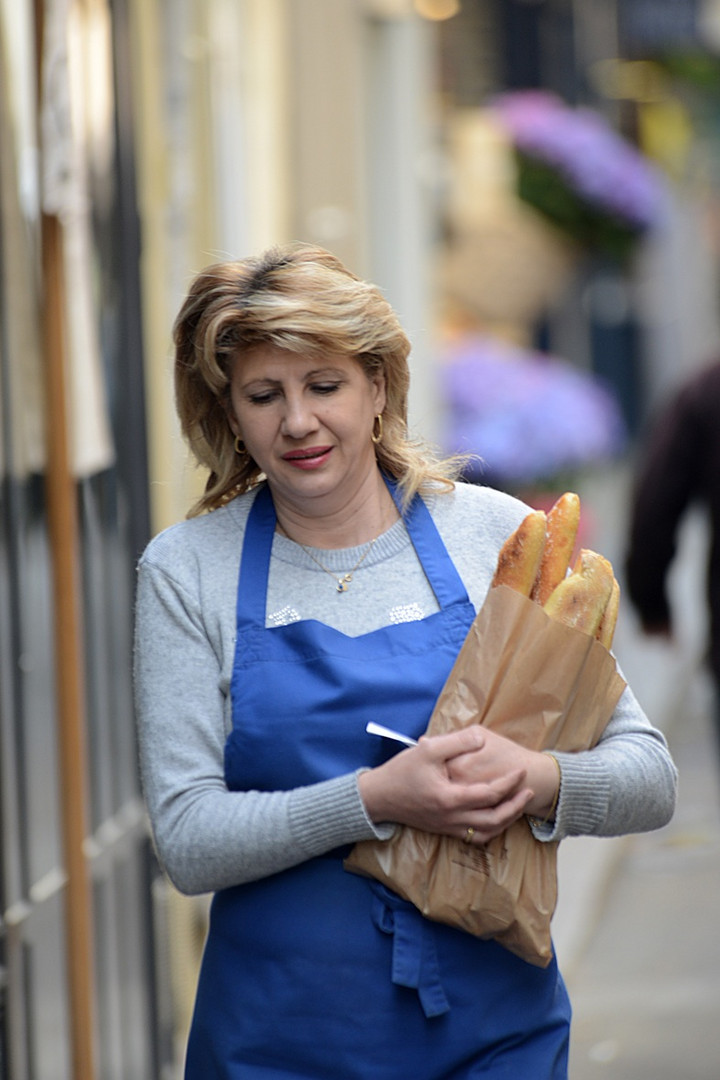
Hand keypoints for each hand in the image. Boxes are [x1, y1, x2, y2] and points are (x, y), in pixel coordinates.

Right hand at [358, 726, 537, 844]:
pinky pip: (473, 836)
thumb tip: (482, 739)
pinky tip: (495, 816)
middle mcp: (451, 818)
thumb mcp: (429, 749)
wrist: (378, 797)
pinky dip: (489, 829)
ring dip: (505, 821)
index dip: (510, 782)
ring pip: (486, 833)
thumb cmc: (402, 772)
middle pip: (494, 820)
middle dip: (515, 806)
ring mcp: (447, 827)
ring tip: (517, 805)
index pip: (490, 794)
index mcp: (450, 798)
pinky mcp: (443, 829)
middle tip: (529, 792)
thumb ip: (457, 742)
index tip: (521, 770)